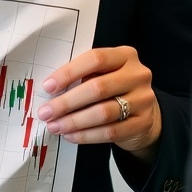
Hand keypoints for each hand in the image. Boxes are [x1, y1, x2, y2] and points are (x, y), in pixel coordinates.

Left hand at [36, 46, 159, 160]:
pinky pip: (110, 132)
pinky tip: (71, 135)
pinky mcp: (143, 123)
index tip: (48, 86)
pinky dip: (87, 135)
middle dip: (67, 102)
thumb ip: (84, 76)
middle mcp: (137, 75)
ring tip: (55, 126)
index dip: (69, 73)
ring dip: (74, 121)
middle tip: (46, 112)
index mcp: (125, 56)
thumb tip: (51, 90)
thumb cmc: (115, 90)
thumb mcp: (104, 74)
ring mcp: (143, 99)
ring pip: (103, 112)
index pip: (95, 59)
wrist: (144, 113)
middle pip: (98, 88)